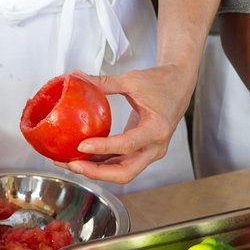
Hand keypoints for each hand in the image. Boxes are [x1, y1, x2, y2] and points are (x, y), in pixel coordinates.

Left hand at [54, 67, 192, 183]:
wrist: (179, 86)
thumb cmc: (161, 82)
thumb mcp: (132, 80)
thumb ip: (104, 82)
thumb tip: (76, 77)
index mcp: (157, 129)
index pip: (128, 144)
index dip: (103, 148)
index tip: (82, 145)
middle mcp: (156, 147)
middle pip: (125, 172)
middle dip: (97, 173)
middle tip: (73, 163)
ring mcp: (150, 153)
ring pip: (122, 173)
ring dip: (96, 172)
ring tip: (70, 163)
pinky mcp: (143, 153)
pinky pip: (121, 164)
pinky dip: (102, 165)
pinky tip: (82, 159)